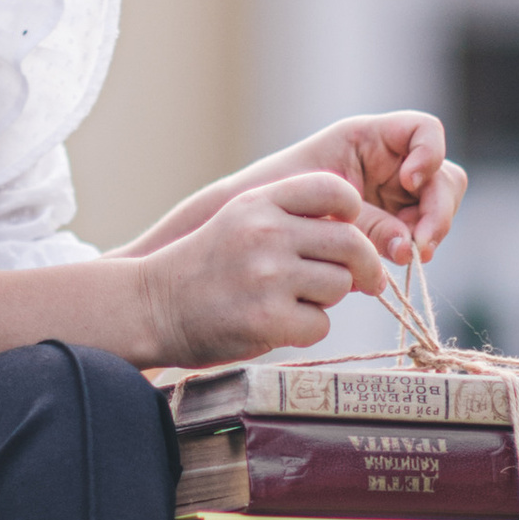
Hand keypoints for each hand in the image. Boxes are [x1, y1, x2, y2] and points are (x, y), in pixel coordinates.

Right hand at [139, 172, 389, 367]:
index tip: (349, 227)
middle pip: (351, 243)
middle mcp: (266, 234)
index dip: (353, 210)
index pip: (335, 188)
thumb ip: (290, 215)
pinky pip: (321, 325)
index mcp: (260, 202)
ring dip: (327, 299)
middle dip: (363, 266)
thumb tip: (359, 231)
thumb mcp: (240, 220)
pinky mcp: (269, 320)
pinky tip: (278, 325)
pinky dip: (307, 330)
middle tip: (367, 280)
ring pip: (340, 286)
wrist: (151, 308)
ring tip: (294, 300)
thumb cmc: (206, 266)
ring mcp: (268, 277)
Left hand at [289, 112, 465, 268]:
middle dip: (438, 210)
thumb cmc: (275, 201)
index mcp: (369, 139)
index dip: (429, 154)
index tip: (409, 183)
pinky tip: (393, 262)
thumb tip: (408, 249)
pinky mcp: (392, 226)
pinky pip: (420, 235)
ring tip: (402, 256)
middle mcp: (390, 164)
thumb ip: (367, 223)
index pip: (423, 130)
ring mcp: (395, 195)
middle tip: (419, 245)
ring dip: (430, 233)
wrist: (255, 231)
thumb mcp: (319, 205)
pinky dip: (413, 248)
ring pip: (439, 209)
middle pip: (444, 177)